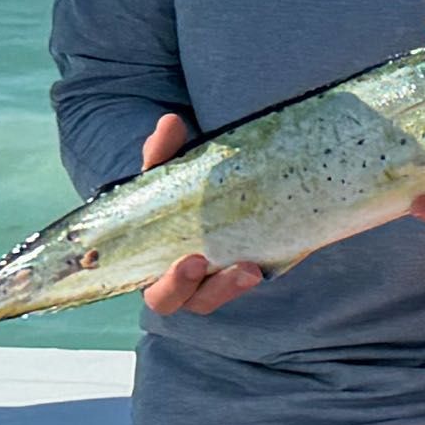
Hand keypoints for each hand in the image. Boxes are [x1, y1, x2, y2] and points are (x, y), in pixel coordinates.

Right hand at [137, 112, 263, 315]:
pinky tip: (268, 258)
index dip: (171, 284)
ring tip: (251, 268)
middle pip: (188, 301)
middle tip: (208, 262)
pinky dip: (256, 270)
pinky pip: (247, 280)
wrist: (217, 190)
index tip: (191, 261)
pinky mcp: (244, 270)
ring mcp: (216, 279)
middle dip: (199, 287)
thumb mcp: (168, 173)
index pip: (156, 288)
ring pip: (217, 296)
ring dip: (231, 285)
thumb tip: (170, 123)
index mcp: (156, 265)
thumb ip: (164, 152)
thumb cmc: (178, 191)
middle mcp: (185, 281)